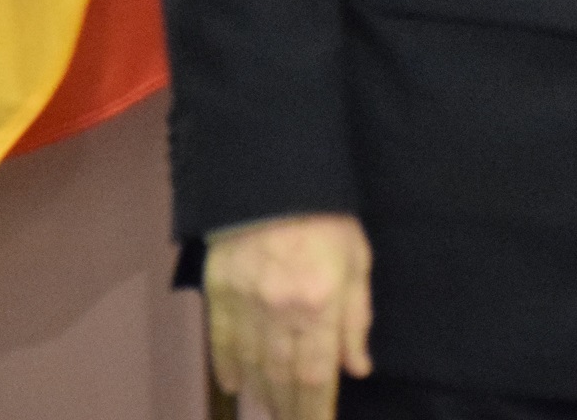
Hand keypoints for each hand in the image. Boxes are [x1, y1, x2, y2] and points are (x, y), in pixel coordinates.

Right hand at [204, 213, 372, 419]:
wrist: (272, 179)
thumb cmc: (326, 219)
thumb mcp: (356, 262)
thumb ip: (356, 318)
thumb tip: (356, 366)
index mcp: (320, 305)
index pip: (317, 374)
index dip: (317, 409)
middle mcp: (280, 313)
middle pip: (283, 378)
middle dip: (291, 409)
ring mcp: (245, 305)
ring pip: (253, 366)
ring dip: (263, 394)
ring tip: (271, 412)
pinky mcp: (219, 294)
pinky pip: (222, 342)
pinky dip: (227, 368)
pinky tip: (234, 387)